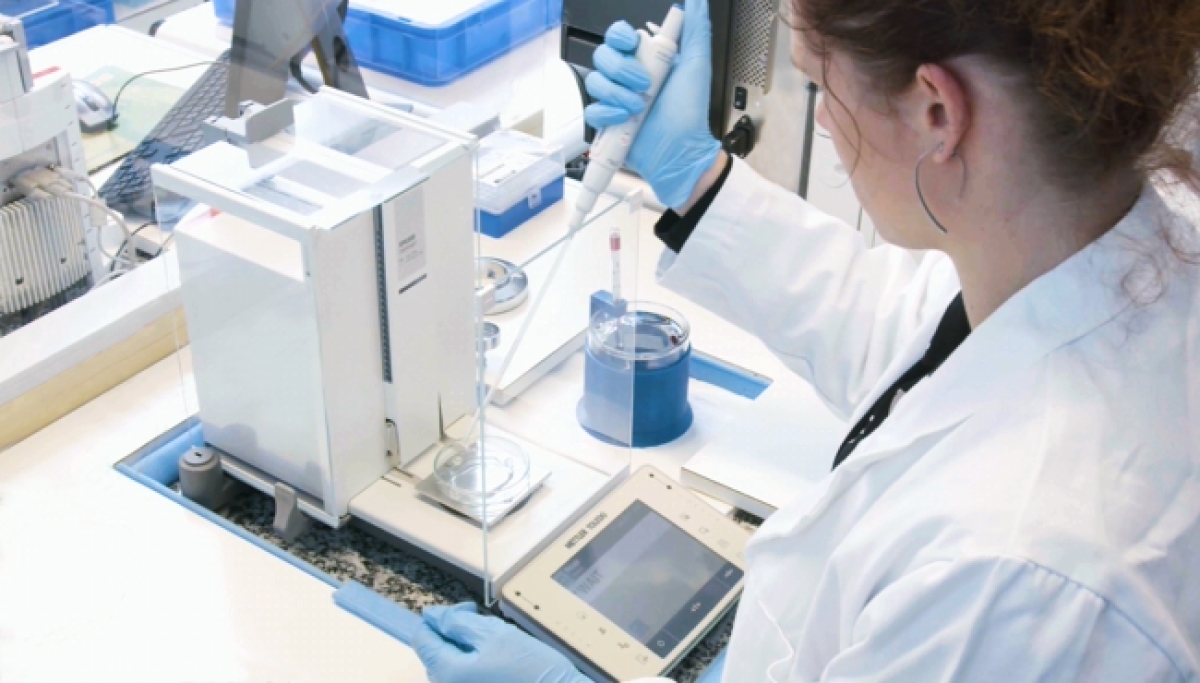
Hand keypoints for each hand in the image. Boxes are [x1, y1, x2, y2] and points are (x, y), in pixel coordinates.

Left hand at [413, 603, 590, 682]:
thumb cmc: (530, 670)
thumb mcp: (493, 634)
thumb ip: (458, 622)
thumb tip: (433, 615)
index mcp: (447, 672)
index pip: (422, 638)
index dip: (439, 617)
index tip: (465, 611)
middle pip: (436, 651)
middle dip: (457, 632)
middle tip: (486, 624)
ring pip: (452, 662)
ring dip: (469, 647)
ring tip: (498, 644)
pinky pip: (465, 675)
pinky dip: (477, 662)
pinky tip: (500, 660)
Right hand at [584, 0, 722, 209]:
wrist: (681, 150)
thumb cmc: (690, 112)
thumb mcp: (697, 64)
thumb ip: (696, 29)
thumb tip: (698, 1)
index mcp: (645, 59)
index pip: (617, 35)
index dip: (619, 36)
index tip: (632, 44)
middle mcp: (627, 76)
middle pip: (602, 55)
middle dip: (622, 69)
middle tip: (645, 84)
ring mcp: (615, 99)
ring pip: (595, 81)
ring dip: (617, 93)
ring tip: (638, 106)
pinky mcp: (606, 122)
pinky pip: (592, 109)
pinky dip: (607, 113)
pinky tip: (624, 119)